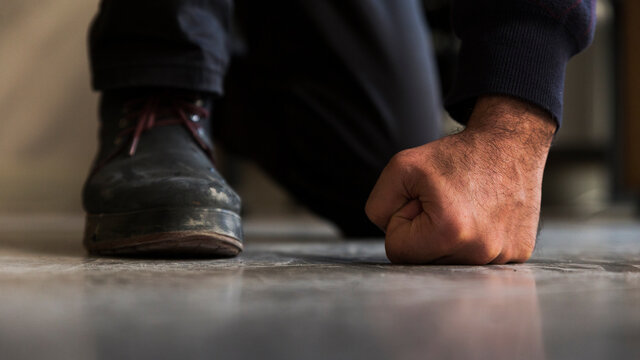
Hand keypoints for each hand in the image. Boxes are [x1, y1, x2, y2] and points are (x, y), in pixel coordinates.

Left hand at [365, 95, 555, 263]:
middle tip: (443, 203)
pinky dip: (473, 239)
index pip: (397, 251)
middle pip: (424, 262)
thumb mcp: (401, 168)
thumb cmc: (455, 155)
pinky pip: (477, 259)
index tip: (421, 201)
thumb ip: (378, 206)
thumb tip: (388, 236)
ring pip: (450, 263)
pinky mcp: (518, 254)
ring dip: (448, 238)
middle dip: (424, 234)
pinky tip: (484, 214)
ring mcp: (503, 256)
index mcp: (448, 232)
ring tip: (464, 208)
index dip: (401, 222)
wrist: (510, 144)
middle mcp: (480, 252)